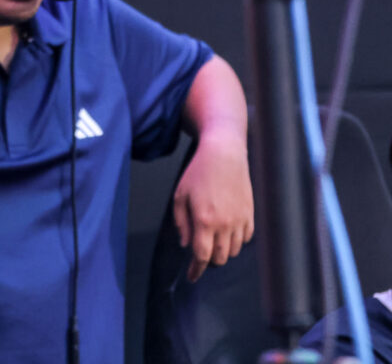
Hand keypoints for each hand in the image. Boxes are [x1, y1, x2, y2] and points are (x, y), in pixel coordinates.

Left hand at [172, 131, 253, 281]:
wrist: (224, 155)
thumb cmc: (198, 173)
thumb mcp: (180, 196)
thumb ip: (181, 223)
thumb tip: (186, 245)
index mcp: (204, 220)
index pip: (202, 256)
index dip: (196, 270)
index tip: (191, 277)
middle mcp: (224, 224)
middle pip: (220, 258)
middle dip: (208, 261)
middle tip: (200, 255)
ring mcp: (240, 220)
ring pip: (233, 251)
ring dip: (223, 251)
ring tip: (213, 240)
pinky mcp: (250, 214)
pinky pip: (245, 238)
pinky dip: (236, 241)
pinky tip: (227, 232)